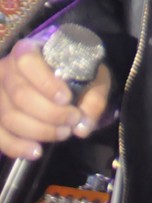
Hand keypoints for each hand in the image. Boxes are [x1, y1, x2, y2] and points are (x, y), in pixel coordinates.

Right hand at [0, 40, 110, 159]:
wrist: (62, 76)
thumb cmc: (76, 72)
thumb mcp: (92, 77)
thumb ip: (93, 99)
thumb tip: (82, 128)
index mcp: (28, 51)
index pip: (27, 63)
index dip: (45, 83)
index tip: (66, 99)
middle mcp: (6, 69)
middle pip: (20, 95)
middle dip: (49, 114)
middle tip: (72, 121)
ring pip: (9, 117)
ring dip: (38, 131)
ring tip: (63, 133)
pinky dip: (15, 147)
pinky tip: (36, 151)